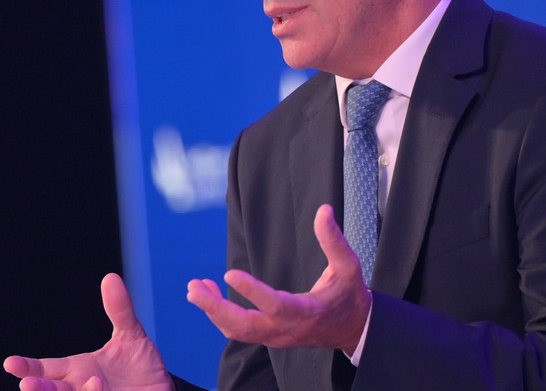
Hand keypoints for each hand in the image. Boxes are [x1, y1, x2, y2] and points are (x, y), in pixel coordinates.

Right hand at [3, 273, 173, 390]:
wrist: (161, 389)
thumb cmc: (138, 365)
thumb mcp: (131, 335)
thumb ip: (120, 310)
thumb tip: (111, 277)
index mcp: (76, 369)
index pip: (46, 368)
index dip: (28, 367)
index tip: (10, 363)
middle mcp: (79, 388)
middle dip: (40, 389)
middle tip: (27, 384)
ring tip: (93, 381)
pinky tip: (102, 387)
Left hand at [186, 204, 371, 353]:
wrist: (352, 329)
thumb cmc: (350, 295)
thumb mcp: (349, 266)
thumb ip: (334, 240)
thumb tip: (323, 210)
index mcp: (306, 312)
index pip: (275, 305)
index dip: (252, 292)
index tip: (229, 274)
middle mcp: (285, 329)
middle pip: (244, 327)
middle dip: (215, 309)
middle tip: (193, 289)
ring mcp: (274, 336)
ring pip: (236, 331)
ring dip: (213, 311)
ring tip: (194, 288)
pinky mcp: (268, 336)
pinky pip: (238, 329)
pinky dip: (220, 314)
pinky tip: (210, 292)